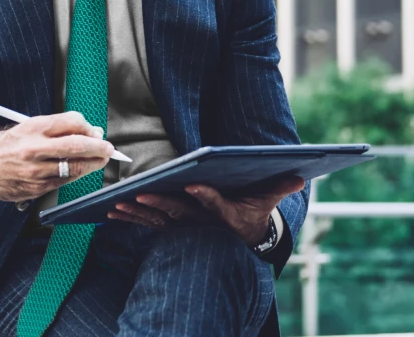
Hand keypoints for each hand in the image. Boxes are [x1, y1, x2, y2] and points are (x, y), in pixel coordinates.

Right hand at [0, 111, 115, 201]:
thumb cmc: (8, 145)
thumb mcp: (28, 127)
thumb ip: (59, 128)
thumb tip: (90, 132)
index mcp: (33, 128)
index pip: (72, 122)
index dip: (88, 127)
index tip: (95, 132)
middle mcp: (34, 149)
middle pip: (78, 146)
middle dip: (99, 148)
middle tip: (109, 149)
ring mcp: (36, 171)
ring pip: (74, 168)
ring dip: (92, 164)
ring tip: (100, 160)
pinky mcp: (36, 188)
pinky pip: (64, 182)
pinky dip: (76, 175)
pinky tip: (80, 170)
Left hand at [108, 176, 305, 245]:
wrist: (242, 236)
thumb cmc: (253, 211)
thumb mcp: (268, 200)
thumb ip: (280, 187)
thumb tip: (301, 176)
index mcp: (225, 212)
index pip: (216, 203)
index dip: (205, 196)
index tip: (193, 185)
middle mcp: (203, 221)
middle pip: (180, 212)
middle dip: (159, 203)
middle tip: (139, 194)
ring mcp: (186, 225)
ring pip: (160, 220)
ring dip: (138, 213)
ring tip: (117, 204)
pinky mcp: (174, 226)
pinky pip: (150, 223)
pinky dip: (132, 217)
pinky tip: (112, 210)